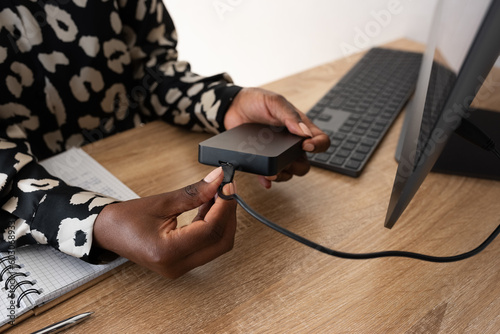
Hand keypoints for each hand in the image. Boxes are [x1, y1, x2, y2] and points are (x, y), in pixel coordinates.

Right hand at [93, 167, 236, 278]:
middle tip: (227, 189)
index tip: (227, 186)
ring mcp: (180, 267)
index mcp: (167, 252)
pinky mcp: (182, 263)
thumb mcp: (162, 202)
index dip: (224, 206)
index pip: (210, 230)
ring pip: (218, 244)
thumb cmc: (126, 219)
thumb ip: (194, 193)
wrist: (107, 232)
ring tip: (218, 195)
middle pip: (221, 241)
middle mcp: (176, 265)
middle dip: (228, 213)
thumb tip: (218, 180)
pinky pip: (209, 246)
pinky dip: (214, 225)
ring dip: (223, 219)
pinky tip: (211, 207)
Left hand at [224, 87, 329, 187]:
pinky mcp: (262, 159)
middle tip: (286, 161)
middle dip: (297, 166)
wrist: (232, 106)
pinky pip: (268, 174)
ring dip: (282, 175)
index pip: (320, 140)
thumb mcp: (274, 102)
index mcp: (299, 127)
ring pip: (288, 172)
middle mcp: (291, 143)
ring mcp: (277, 153)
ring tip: (271, 172)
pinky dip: (267, 180)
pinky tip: (265, 179)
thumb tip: (304, 132)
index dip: (319, 146)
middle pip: (304, 163)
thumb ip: (289, 115)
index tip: (306, 145)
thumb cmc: (256, 101)